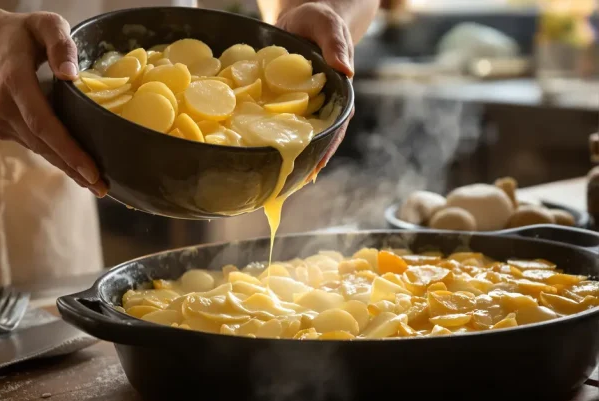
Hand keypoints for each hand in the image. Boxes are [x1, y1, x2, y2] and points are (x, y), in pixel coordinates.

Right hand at [0, 11, 106, 196]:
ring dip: (67, 167)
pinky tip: (76, 166)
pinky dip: (55, 156)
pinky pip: (33, 144)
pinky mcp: (2, 129)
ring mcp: (0, 120)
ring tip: (96, 183)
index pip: (43, 123)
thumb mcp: (43, 23)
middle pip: (43, 145)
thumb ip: (61, 43)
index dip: (68, 149)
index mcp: (15, 81)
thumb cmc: (18, 34)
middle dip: (74, 168)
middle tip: (103, 187)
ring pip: (39, 149)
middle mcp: (4, 106)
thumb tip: (72, 76)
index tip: (91, 170)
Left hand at [275, 2, 356, 176]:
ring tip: (271, 181)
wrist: (301, 17)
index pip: (336, 126)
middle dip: (304, 161)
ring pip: (295, 134)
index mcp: (336, 93)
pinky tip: (253, 152)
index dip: (326, 148)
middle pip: (315, 138)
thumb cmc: (319, 19)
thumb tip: (347, 72)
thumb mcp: (328, 26)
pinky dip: (267, 135)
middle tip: (288, 185)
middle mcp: (319, 104)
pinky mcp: (281, 100)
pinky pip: (274, 121)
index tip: (316, 168)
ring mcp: (299, 105)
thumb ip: (336, 45)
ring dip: (286, 155)